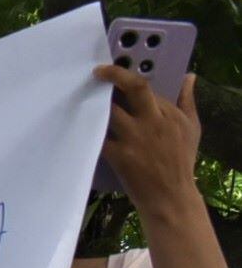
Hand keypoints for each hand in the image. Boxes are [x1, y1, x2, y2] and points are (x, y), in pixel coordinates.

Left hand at [97, 66, 201, 215]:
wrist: (170, 196)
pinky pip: (99, 138)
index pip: (147, 89)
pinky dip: (88, 130)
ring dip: (97, 103)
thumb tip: (189, 76)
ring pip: (112, 111)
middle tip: (97, 71)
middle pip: (135, 89)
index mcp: (169, 114)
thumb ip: (187, 101)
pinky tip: (76, 125)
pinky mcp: (120, 156)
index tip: (113, 74)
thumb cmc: (181, 161)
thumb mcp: (191, 128)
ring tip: (82, 98)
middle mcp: (153, 121)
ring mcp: (135, 138)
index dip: (128, 81)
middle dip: (115, 76)